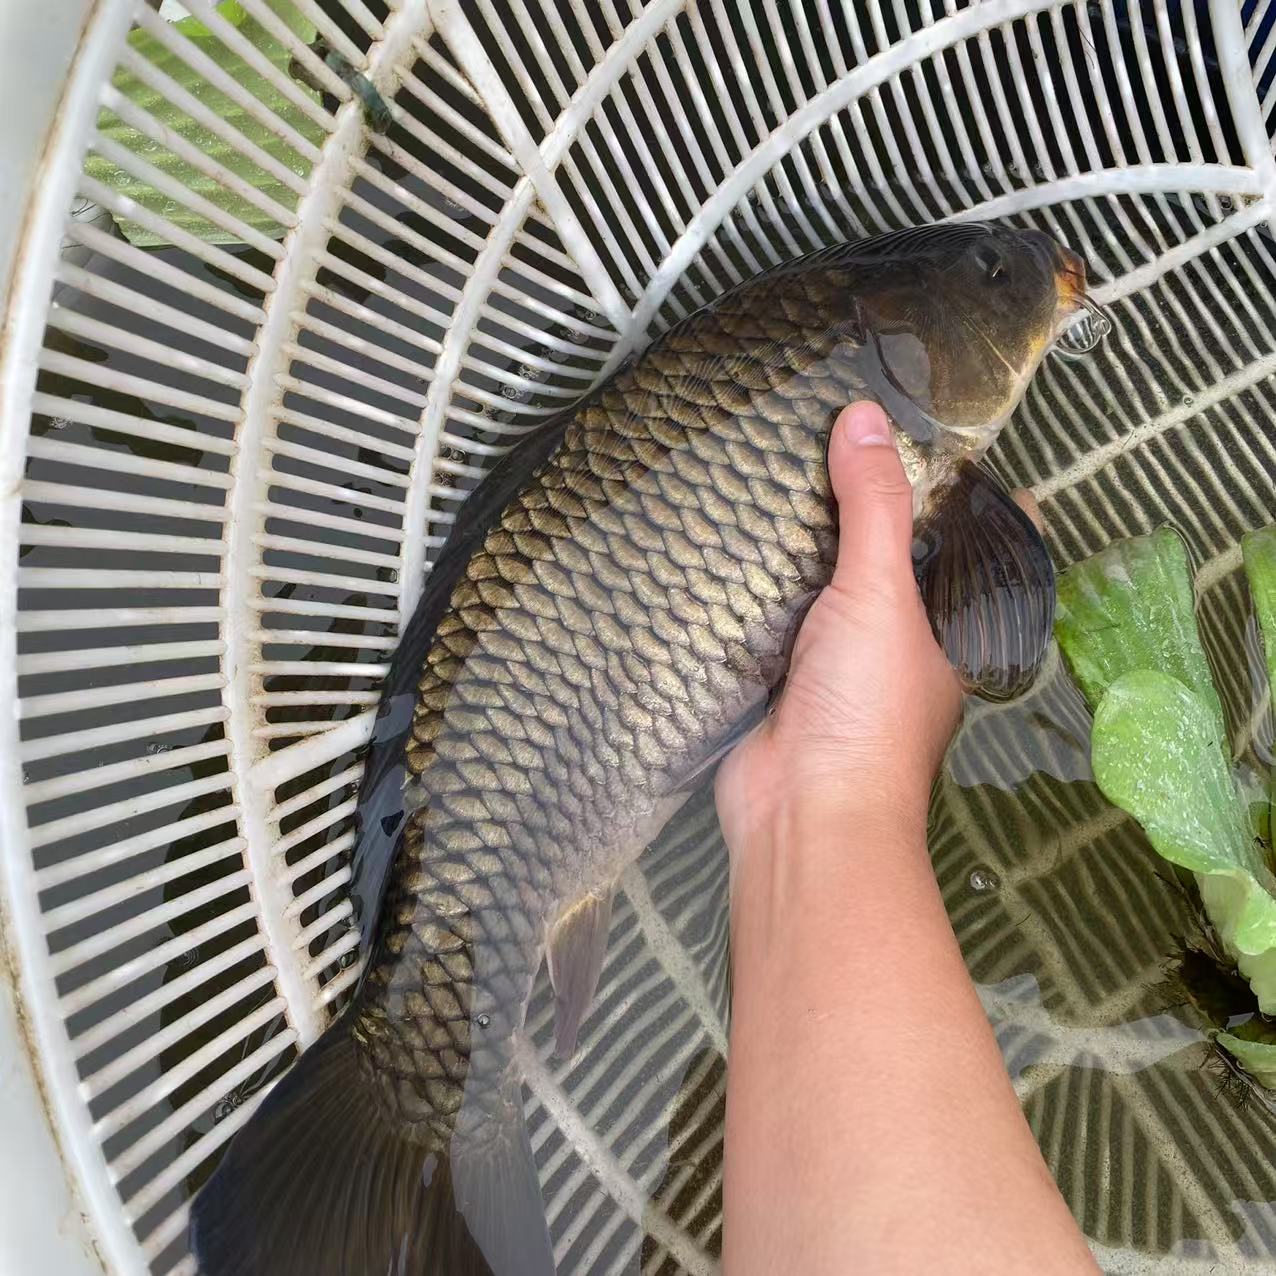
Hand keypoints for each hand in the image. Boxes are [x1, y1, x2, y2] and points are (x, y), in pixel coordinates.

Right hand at [716, 401, 962, 853]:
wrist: (800, 808)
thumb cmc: (868, 707)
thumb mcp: (881, 594)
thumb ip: (874, 508)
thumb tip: (866, 415)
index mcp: (953, 627)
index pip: (980, 547)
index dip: (968, 492)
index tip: (936, 431)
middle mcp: (903, 640)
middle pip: (899, 557)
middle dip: (875, 504)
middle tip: (841, 431)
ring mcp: (840, 657)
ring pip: (833, 583)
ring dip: (812, 539)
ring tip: (782, 461)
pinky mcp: (784, 672)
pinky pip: (779, 612)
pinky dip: (764, 579)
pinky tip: (736, 531)